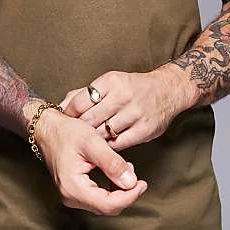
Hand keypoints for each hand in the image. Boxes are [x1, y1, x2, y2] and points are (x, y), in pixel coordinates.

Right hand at [32, 105, 147, 214]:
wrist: (47, 129)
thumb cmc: (66, 133)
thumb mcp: (92, 143)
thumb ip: (112, 163)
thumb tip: (131, 182)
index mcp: (73, 187)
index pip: (108, 204)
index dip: (129, 197)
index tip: (142, 184)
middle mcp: (70, 196)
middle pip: (107, 207)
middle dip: (126, 194)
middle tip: (139, 178)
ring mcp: (71, 195)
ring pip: (104, 204)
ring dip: (120, 191)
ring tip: (128, 171)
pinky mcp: (74, 191)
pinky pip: (98, 198)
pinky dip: (111, 189)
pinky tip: (117, 174)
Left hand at [59, 66, 190, 152]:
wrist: (168, 90)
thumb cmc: (133, 87)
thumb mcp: (110, 82)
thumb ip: (85, 93)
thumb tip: (61, 104)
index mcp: (111, 81)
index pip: (80, 102)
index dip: (69, 115)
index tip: (66, 122)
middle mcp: (123, 96)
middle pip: (90, 120)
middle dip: (80, 130)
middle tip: (74, 137)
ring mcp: (135, 113)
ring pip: (103, 133)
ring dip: (94, 140)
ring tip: (89, 143)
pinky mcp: (144, 130)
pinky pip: (119, 144)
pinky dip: (109, 147)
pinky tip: (105, 146)